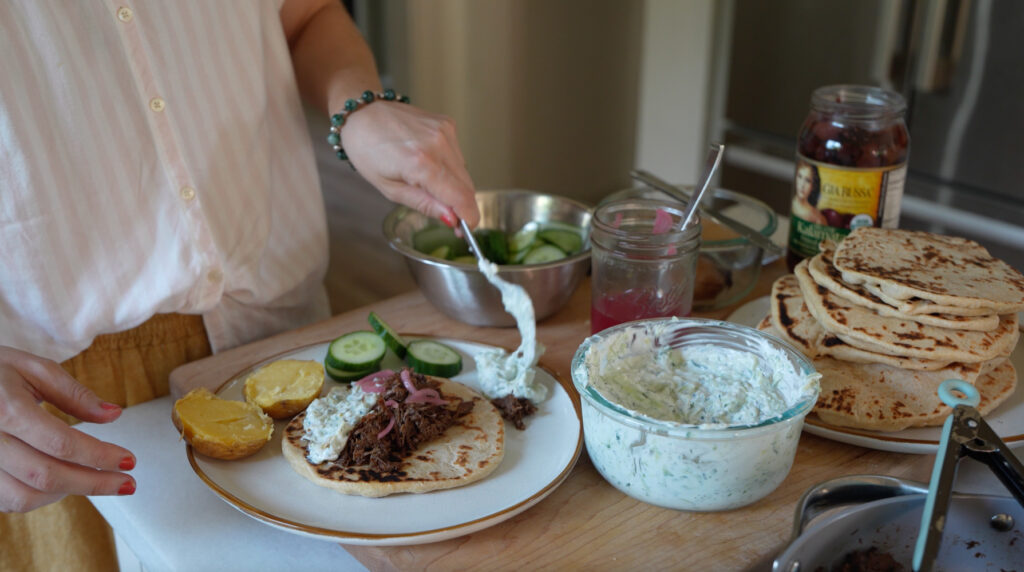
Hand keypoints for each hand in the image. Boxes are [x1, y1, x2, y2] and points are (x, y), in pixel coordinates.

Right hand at [0, 347, 134, 512]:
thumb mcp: (31, 368)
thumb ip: (73, 393)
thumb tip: (112, 415)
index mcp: (5, 409)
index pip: (61, 443)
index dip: (99, 456)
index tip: (129, 461)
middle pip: (46, 475)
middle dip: (93, 483)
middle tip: (126, 483)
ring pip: (24, 496)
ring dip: (67, 493)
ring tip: (95, 481)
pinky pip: (5, 501)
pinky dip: (38, 498)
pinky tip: (62, 484)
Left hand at [342, 101, 480, 227]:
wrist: (362, 113)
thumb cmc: (367, 150)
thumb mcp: (390, 189)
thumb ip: (425, 204)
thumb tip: (452, 219)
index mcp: (421, 163)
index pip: (461, 197)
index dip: (469, 218)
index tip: (465, 230)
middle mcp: (438, 144)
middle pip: (467, 186)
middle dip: (461, 205)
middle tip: (447, 216)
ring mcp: (445, 131)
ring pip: (464, 171)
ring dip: (454, 185)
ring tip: (427, 182)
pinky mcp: (447, 124)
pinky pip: (458, 155)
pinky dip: (449, 166)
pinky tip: (428, 163)